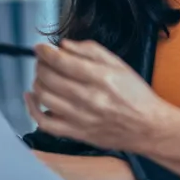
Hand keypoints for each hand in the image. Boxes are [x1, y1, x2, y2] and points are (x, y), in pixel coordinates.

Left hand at [25, 39, 176, 153]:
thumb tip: (64, 45)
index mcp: (101, 78)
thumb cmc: (135, 95)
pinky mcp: (76, 133)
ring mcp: (80, 118)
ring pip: (44, 96)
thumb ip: (90, 51)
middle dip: (40, 65)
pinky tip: (32, 97)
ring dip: (37, 81)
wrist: (148, 127)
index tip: (40, 48)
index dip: (45, 52)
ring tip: (42, 76)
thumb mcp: (119, 65)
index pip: (62, 62)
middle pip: (49, 78)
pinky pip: (44, 123)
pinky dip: (32, 109)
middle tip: (43, 61)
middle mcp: (89, 98)